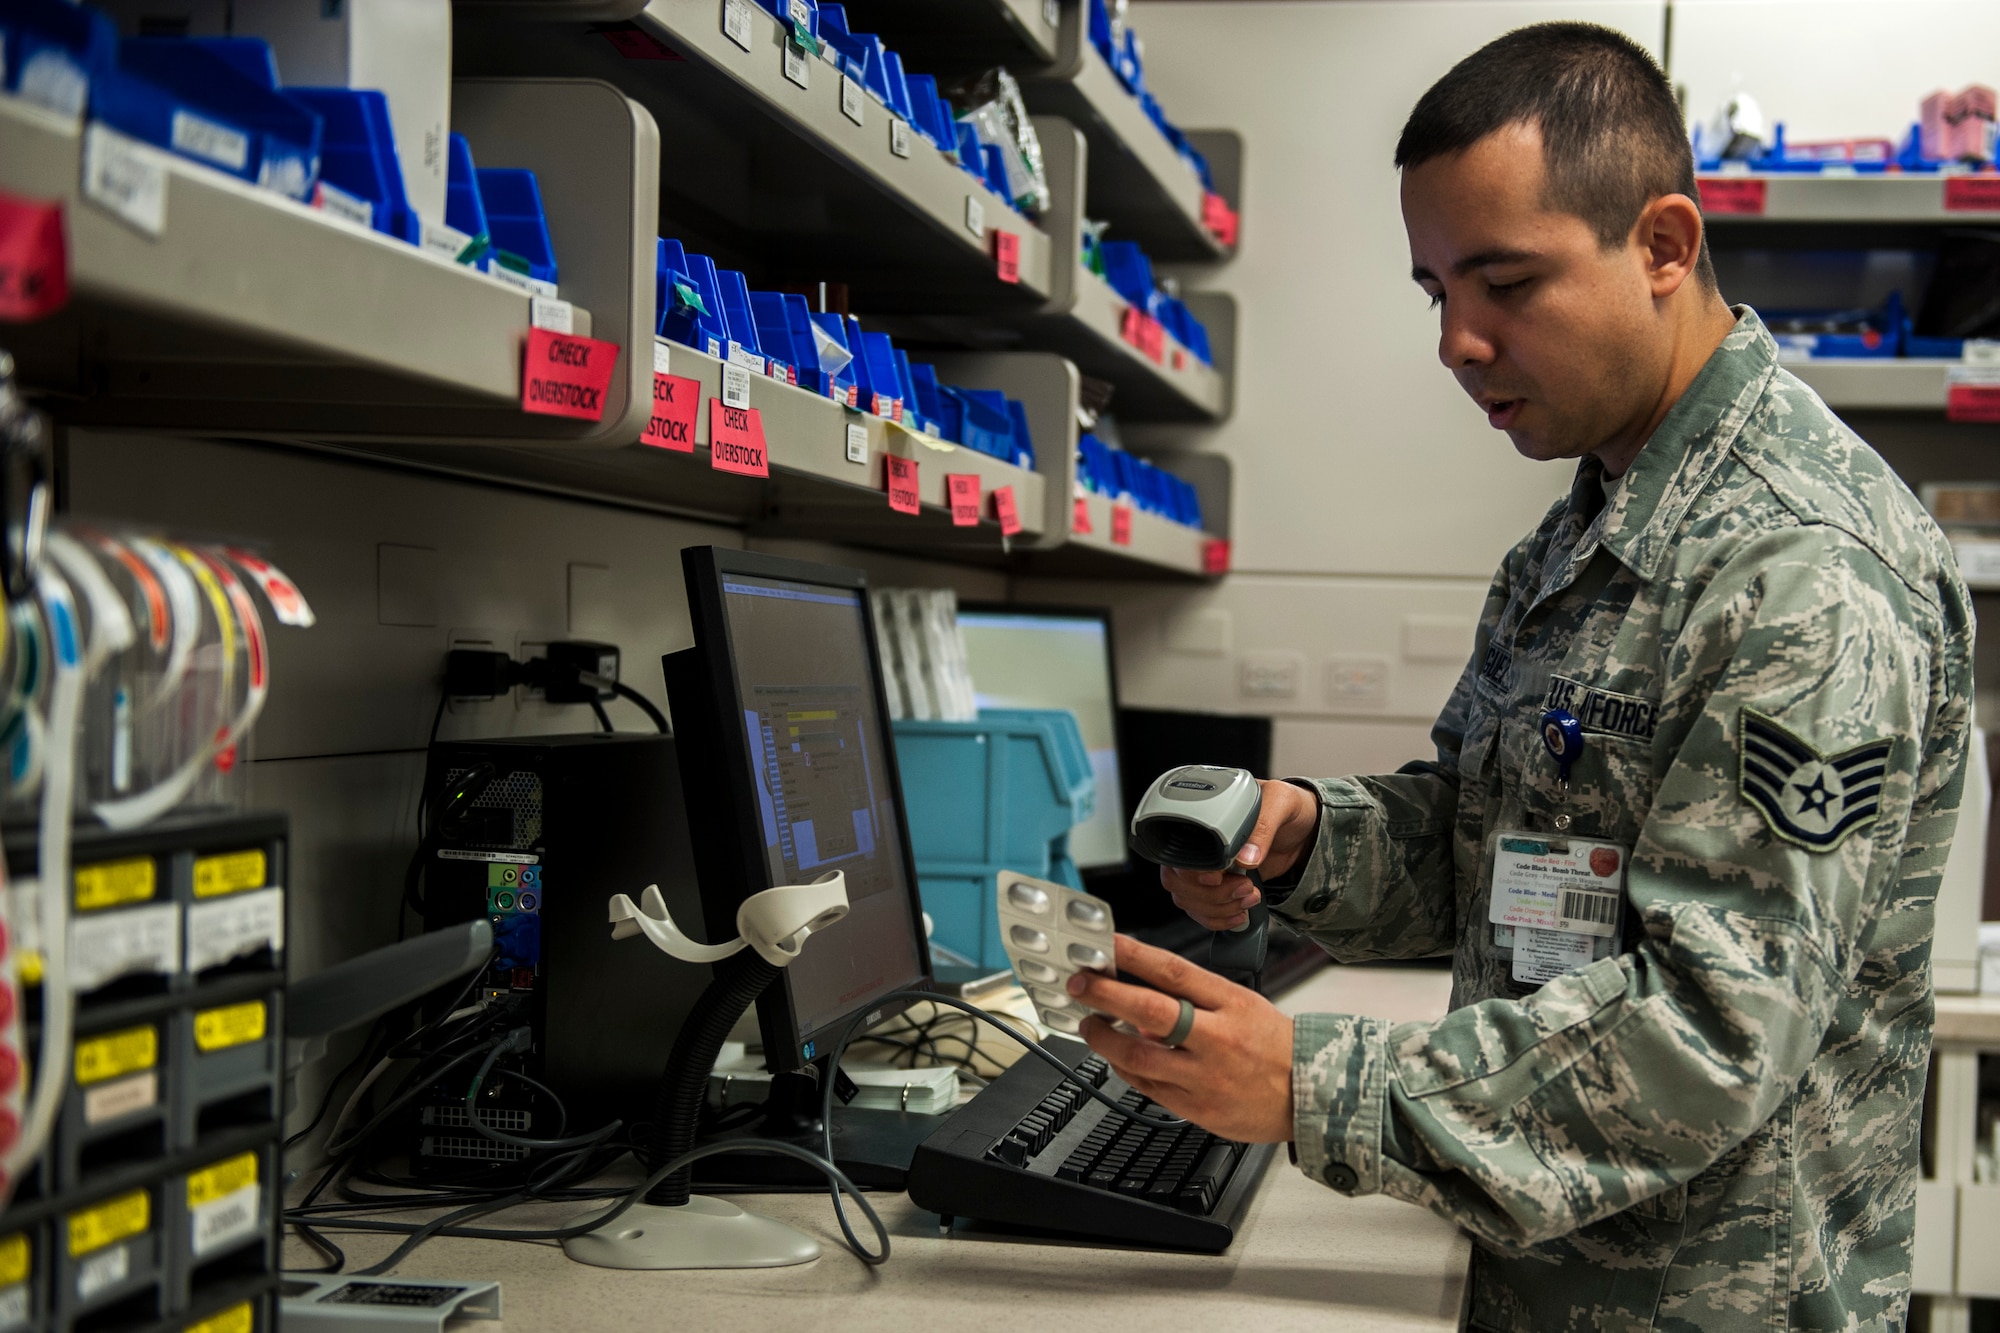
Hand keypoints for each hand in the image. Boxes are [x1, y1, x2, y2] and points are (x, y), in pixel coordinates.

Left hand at [1067, 935, 1293, 1144]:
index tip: (1104, 943)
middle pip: (1150, 1012)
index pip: (1174, 971)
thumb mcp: (1241, 1004)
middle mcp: (1217, 1039)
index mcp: (1231, 1003)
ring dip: (1103, 1038)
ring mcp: (1205, 1077)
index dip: (1133, 954)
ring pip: (1138, 1056)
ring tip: (1089, 1024)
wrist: (1313, 1094)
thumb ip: (1193, 998)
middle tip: (1079, 983)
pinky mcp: (1197, 1109)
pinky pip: (1147, 1087)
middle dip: (1105, 994)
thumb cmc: (1274, 1046)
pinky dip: (1124, 1069)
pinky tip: (1116, 1058)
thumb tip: (1143, 992)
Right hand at [1161, 778, 1319, 929]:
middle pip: (1176, 879)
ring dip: (1218, 908)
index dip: (1192, 869)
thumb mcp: (1281, 803)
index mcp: (1202, 815)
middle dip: (1211, 894)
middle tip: (1245, 887)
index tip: (1217, 878)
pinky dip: (1218, 919)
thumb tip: (1245, 856)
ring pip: (1186, 899)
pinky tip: (1240, 913)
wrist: (1303, 831)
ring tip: (1250, 897)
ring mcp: (1203, 867)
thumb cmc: (1288, 807)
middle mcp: (1195, 843)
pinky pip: (1200, 911)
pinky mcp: (1215, 887)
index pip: (1177, 848)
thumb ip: (1264, 826)